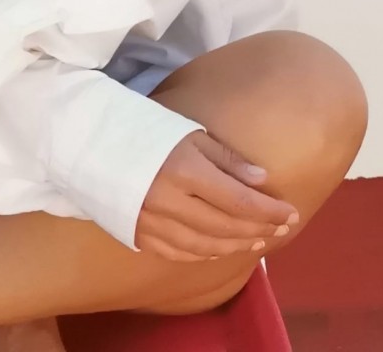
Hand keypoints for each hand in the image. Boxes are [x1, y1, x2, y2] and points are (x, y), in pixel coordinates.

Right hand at [136, 130, 299, 261]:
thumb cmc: (143, 127)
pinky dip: (203, 254)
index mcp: (184, 170)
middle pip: (226, 226)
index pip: (239, 201)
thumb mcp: (188, 131)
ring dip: (235, 245)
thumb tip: (262, 180)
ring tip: (256, 240)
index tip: (292, 213)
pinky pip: (178, 252)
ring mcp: (151, 221)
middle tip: (281, 228)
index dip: (269, 210)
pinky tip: (218, 249)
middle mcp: (169, 201)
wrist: (90, 139)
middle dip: (259, 228)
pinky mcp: (137, 233)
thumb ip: (225, 158)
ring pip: (204, 246)